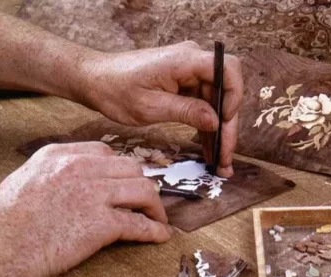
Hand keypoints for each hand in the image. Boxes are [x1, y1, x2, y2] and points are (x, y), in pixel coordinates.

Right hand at [0, 142, 171, 276]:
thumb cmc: (6, 220)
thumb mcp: (27, 179)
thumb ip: (55, 172)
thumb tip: (75, 179)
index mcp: (60, 155)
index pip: (107, 153)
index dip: (122, 169)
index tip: (128, 180)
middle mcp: (80, 169)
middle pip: (131, 168)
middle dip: (143, 184)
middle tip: (147, 200)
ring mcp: (94, 194)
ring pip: (143, 190)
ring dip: (155, 206)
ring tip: (157, 218)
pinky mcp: (102, 223)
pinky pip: (139, 224)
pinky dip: (154, 230)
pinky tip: (160, 235)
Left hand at [78, 41, 242, 176]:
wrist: (96, 81)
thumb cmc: (117, 90)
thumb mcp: (151, 106)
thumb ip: (187, 111)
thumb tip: (216, 121)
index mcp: (185, 60)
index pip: (228, 70)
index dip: (234, 97)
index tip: (224, 123)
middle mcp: (192, 62)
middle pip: (224, 92)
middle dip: (227, 127)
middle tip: (226, 157)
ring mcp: (189, 73)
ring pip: (215, 103)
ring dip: (218, 132)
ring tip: (219, 162)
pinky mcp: (184, 84)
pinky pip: (203, 105)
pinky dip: (205, 127)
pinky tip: (208, 149)